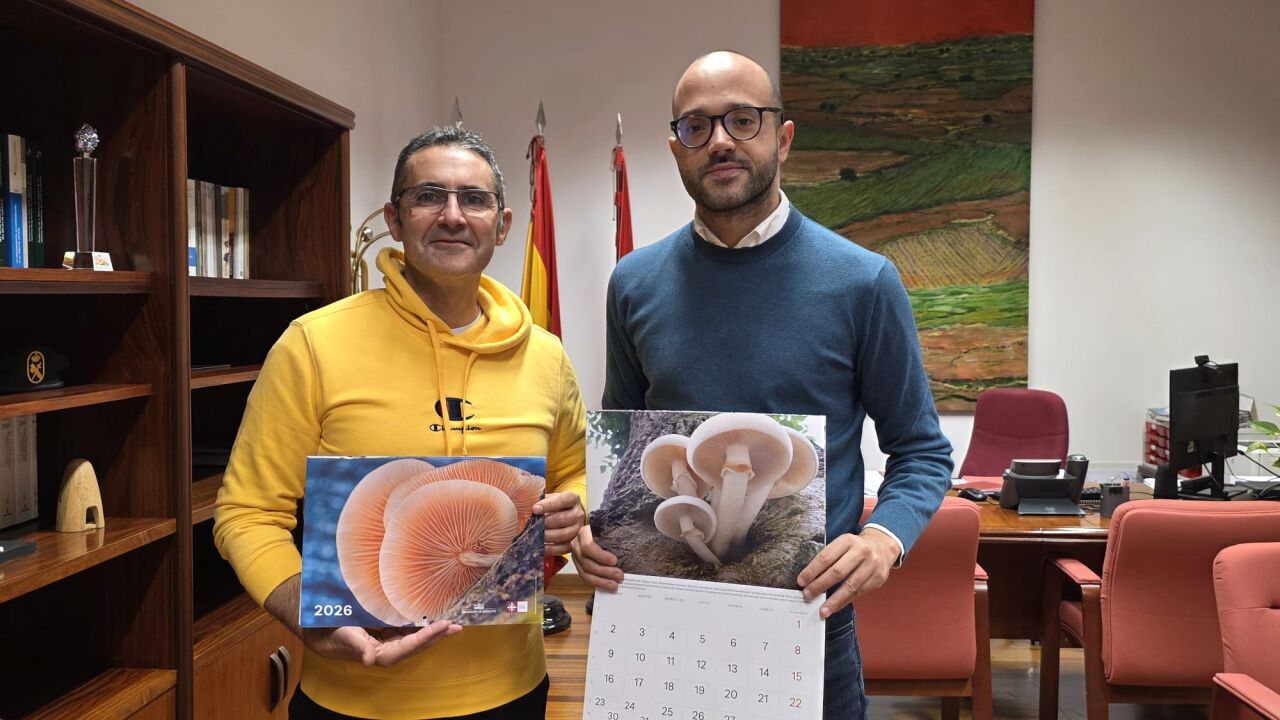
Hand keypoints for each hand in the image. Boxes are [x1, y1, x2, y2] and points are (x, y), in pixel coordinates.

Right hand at [301, 621, 460, 666]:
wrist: (322, 631)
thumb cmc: (334, 634)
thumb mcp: (346, 638)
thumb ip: (359, 648)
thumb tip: (369, 661)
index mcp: (382, 654)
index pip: (411, 646)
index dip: (428, 636)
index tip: (444, 625)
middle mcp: (389, 650)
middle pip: (419, 643)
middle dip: (438, 635)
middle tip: (457, 625)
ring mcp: (390, 641)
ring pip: (416, 636)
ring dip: (433, 630)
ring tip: (452, 622)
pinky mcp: (387, 632)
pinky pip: (408, 628)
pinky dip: (421, 623)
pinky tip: (432, 616)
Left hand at [534, 492, 585, 555]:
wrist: (568, 514)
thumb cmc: (556, 505)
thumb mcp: (551, 497)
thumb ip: (541, 499)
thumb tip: (527, 505)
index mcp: (573, 499)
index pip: (563, 500)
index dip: (548, 504)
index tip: (535, 509)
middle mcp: (578, 513)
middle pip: (562, 519)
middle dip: (545, 522)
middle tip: (534, 524)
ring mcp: (578, 529)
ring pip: (563, 535)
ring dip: (547, 536)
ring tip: (536, 535)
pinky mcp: (574, 542)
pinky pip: (563, 548)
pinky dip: (550, 549)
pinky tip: (541, 546)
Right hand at [570, 525, 623, 591]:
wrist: (597, 533)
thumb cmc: (607, 530)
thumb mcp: (609, 529)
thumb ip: (614, 536)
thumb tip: (631, 545)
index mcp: (584, 533)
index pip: (588, 546)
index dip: (601, 556)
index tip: (615, 561)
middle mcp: (576, 546)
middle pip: (587, 563)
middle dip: (605, 572)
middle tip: (620, 576)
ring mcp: (576, 557)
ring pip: (585, 573)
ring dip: (601, 581)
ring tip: (614, 585)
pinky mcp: (579, 566)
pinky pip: (586, 578)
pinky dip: (597, 583)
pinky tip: (607, 586)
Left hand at [796, 527, 900, 618]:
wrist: (882, 547)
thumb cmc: (855, 548)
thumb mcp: (843, 544)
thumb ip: (829, 558)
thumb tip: (809, 579)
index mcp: (848, 540)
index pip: (826, 557)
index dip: (812, 570)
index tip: (801, 582)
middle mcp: (862, 551)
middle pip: (837, 572)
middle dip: (820, 586)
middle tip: (808, 596)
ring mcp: (872, 565)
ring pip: (849, 586)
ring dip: (833, 600)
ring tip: (822, 610)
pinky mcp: (878, 579)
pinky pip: (858, 593)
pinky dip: (845, 602)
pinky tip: (835, 607)